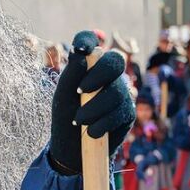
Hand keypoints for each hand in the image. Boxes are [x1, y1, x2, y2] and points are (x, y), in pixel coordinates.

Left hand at [49, 31, 135, 174]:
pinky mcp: (127, 113)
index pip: (90, 42)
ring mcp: (120, 93)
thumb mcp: (62, 97)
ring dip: (94, 108)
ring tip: (78, 121)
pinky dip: (103, 123)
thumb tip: (82, 55)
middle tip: (80, 91)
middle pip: (115, 61)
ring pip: (116, 91)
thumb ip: (70, 75)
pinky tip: (91, 132)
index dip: (87, 39)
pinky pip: (120, 112)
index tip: (80, 48)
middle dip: (99, 74)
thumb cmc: (65, 117)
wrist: (72, 150)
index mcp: (87, 66)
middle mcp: (107, 75)